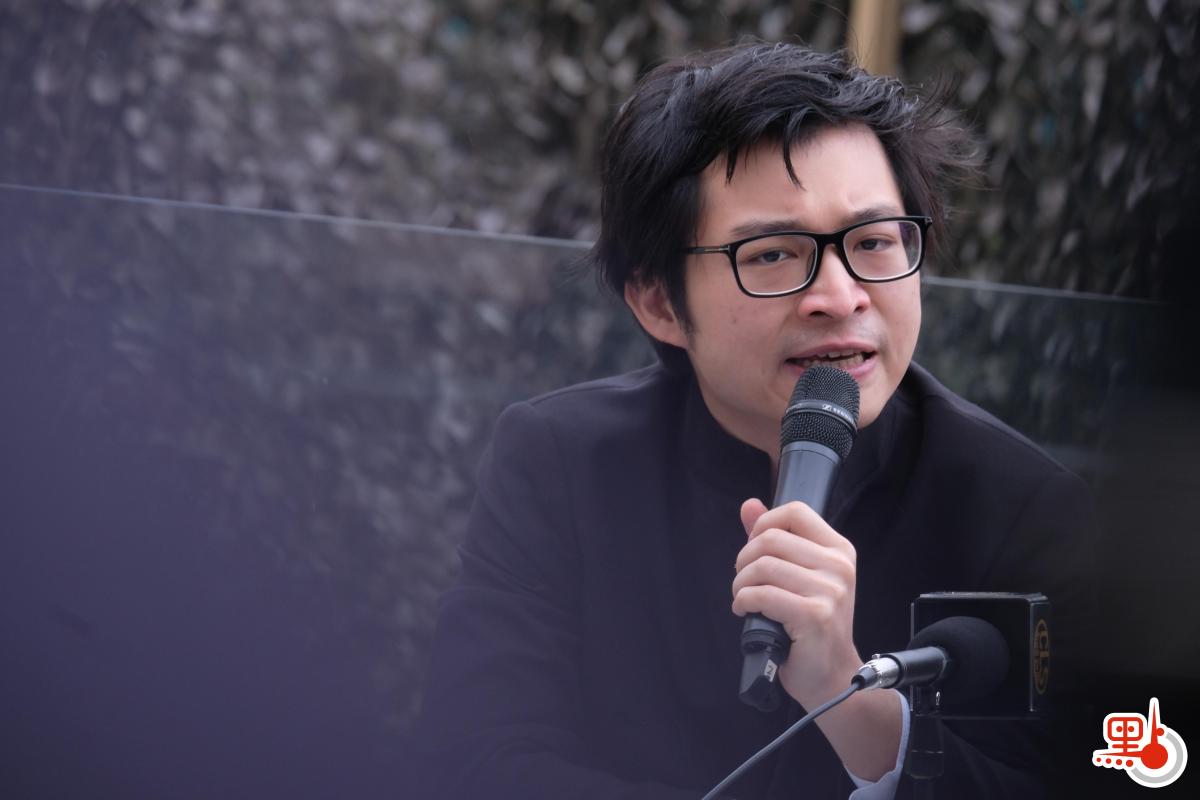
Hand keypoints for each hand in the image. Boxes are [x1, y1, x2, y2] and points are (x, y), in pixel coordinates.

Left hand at [731, 498, 862, 708]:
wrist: (831, 675)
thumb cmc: (811, 625)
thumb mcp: (798, 575)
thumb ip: (774, 538)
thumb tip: (749, 505)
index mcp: (838, 550)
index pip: (794, 511)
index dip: (764, 524)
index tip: (754, 549)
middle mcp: (839, 566)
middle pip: (771, 538)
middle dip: (744, 560)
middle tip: (744, 581)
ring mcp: (830, 591)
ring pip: (763, 566)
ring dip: (741, 584)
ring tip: (744, 598)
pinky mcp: (815, 615)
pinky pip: (762, 594)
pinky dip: (743, 601)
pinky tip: (745, 611)